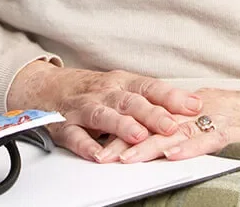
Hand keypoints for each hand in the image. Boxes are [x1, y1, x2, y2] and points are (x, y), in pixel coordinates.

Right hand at [6, 61, 201, 161]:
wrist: (44, 87)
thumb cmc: (92, 90)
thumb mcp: (122, 87)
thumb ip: (153, 98)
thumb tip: (194, 106)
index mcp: (121, 83)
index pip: (150, 87)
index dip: (172, 96)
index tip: (194, 105)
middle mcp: (104, 93)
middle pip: (130, 101)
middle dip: (152, 113)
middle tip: (171, 126)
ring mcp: (83, 108)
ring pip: (103, 115)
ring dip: (121, 125)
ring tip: (138, 136)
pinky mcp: (64, 125)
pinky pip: (74, 135)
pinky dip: (85, 146)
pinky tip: (97, 155)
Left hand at [97, 82, 239, 163]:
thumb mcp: (226, 123)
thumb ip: (198, 130)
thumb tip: (169, 145)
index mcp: (198, 104)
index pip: (153, 116)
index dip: (124, 129)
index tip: (97, 142)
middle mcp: (204, 106)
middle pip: (157, 122)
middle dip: (126, 139)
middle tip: (99, 155)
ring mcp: (223, 116)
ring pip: (178, 131)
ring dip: (148, 146)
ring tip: (123, 159)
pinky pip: (212, 138)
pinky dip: (191, 147)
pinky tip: (171, 156)